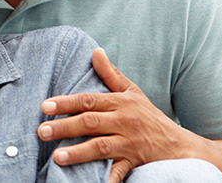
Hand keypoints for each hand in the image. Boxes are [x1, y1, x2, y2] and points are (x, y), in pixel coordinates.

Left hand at [37, 48, 188, 182]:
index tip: (45, 106)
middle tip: (42, 131)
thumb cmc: (150, 117)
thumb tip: (95, 51)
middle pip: (91, 122)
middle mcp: (124, 122)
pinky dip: (107, 178)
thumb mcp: (133, 92)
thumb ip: (111, 74)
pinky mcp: (135, 162)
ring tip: (57, 157)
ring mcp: (129, 144)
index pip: (89, 100)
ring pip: (101, 147)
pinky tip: (92, 182)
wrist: (180, 146)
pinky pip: (119, 172)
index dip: (66, 102)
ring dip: (79, 152)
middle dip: (64, 127)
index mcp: (120, 103)